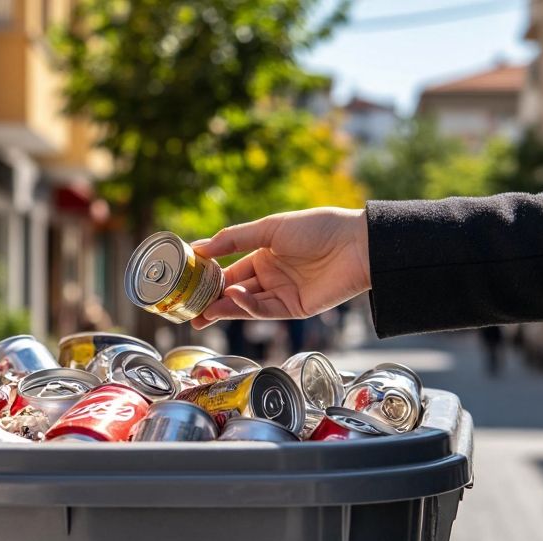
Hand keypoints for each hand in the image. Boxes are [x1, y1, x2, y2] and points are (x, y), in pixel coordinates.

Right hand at [189, 207, 370, 329]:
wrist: (357, 245)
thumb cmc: (318, 228)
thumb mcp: (270, 227)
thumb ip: (234, 239)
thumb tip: (199, 248)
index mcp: (264, 253)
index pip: (229, 268)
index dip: (208, 276)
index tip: (185, 282)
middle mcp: (271, 275)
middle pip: (234, 291)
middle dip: (211, 301)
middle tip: (187, 309)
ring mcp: (282, 293)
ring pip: (246, 304)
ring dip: (225, 307)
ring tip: (205, 310)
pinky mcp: (295, 309)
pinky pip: (266, 311)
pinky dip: (248, 307)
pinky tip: (235, 299)